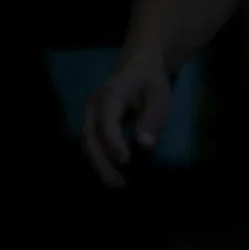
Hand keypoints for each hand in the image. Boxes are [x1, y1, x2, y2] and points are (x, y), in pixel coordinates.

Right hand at [84, 55, 173, 188]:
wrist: (137, 65)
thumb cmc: (150, 81)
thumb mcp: (160, 95)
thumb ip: (152, 118)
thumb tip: (145, 145)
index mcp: (111, 94)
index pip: (107, 121)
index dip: (113, 142)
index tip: (126, 160)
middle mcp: (93, 105)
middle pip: (91, 137)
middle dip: (103, 163)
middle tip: (119, 183)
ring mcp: (89, 114)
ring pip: (88, 144)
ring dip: (100, 166)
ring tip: (117, 184)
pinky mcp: (90, 123)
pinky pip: (92, 144)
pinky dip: (100, 160)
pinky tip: (112, 173)